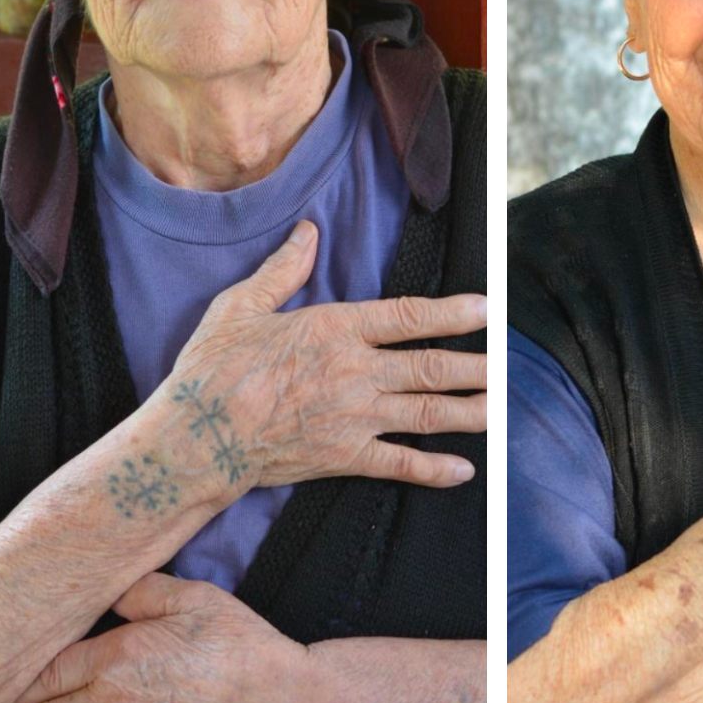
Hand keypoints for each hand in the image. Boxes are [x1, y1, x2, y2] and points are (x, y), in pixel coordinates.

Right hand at [164, 220, 485, 489]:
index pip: (408, 317)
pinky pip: (399, 464)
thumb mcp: (241, 307)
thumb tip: (308, 231)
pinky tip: (463, 471)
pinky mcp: (344, 457)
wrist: (196, 438)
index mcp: (335, 330)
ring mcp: (354, 417)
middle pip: (431, 367)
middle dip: (475, 367)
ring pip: (426, 412)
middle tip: (507, 366)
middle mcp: (354, 372)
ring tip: (500, 409)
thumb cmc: (213, 370)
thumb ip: (283, 269)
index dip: (453, 312)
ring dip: (469, 411)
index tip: (486, 309)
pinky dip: (434, 469)